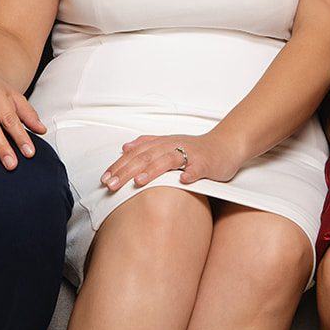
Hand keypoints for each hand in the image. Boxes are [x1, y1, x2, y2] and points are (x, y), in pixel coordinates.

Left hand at [100, 131, 241, 192]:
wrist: (226, 145)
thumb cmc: (196, 149)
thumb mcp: (168, 144)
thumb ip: (147, 144)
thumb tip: (125, 147)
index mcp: (162, 144)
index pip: (135, 154)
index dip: (119, 166)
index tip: (104, 179)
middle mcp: (173, 146)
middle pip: (146, 157)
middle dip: (127, 171)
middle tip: (112, 185)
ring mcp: (190, 154)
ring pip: (169, 160)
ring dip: (153, 171)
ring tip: (139, 182)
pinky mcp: (206, 163)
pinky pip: (198, 168)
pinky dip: (190, 174)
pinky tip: (183, 181)